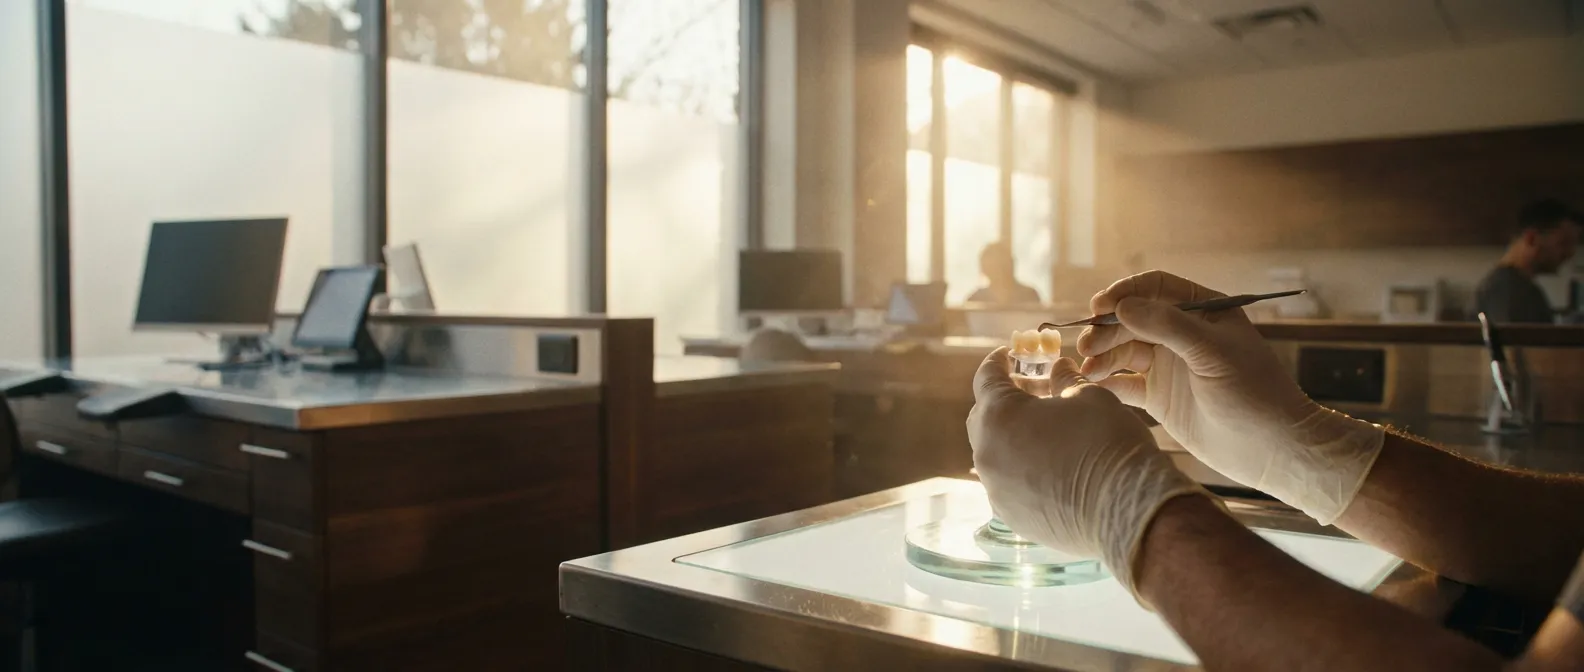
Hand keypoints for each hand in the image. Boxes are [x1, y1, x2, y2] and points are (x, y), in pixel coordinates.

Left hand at [967, 347, 1204, 596]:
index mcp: (999, 416)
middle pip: (984, 417)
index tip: (1009, 355)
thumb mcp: (1088, 396)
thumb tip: (1058, 369)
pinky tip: (1052, 466)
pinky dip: (1022, 469)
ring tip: (1048, 431)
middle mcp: (987, 454)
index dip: (998, 362)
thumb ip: (1064, 379)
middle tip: (1035, 391)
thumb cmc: (1107, 443)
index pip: (986, 378)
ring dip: (1013, 437)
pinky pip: (1008, 484)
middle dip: (1006, 400)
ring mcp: (996, 489)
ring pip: (995, 453)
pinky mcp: (1011, 516)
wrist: (1127, 511)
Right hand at [1076, 271, 1383, 523]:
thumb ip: (1168, 326)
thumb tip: (1121, 307)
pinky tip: (1092, 386)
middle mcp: (1183, 334)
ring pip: (1124, 350)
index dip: (1124, 294)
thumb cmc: (1254, 393)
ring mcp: (1169, 365)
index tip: (1099, 308)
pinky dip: (1106, 382)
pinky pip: (1124, 383)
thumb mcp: (1212, 352)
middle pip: (1132, 320)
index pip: (1155, 288)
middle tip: (1087, 346)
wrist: (1271, 450)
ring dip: (1102, 356)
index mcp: (1204, 312)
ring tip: (1087, 369)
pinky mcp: (1159, 397)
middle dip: (1107, 329)